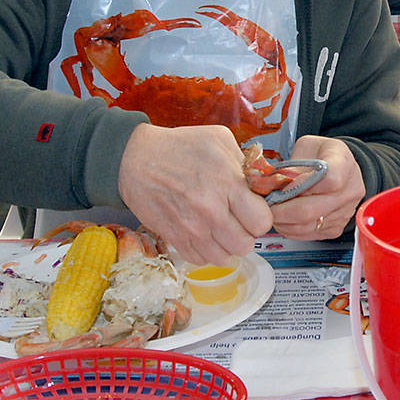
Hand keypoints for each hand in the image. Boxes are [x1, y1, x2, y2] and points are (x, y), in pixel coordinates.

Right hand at [118, 123, 270, 261]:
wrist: (136, 158)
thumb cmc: (180, 145)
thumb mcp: (220, 139)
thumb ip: (245, 161)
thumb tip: (263, 180)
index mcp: (228, 184)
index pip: (262, 222)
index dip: (261, 218)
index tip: (254, 211)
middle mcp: (211, 210)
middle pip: (245, 245)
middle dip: (246, 234)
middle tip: (238, 222)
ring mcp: (192, 228)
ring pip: (224, 258)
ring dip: (226, 246)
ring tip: (221, 231)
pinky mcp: (174, 238)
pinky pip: (200, 260)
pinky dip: (205, 252)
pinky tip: (204, 236)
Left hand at [269, 135, 365, 239]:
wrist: (342, 169)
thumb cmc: (323, 155)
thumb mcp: (307, 146)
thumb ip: (293, 165)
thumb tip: (274, 186)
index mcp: (343, 163)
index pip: (329, 180)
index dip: (300, 186)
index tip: (283, 186)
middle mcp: (350, 190)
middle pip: (311, 209)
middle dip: (282, 210)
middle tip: (268, 205)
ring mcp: (344, 212)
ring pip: (307, 226)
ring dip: (284, 222)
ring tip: (274, 212)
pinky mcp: (336, 228)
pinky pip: (310, 235)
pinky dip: (292, 230)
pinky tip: (285, 219)